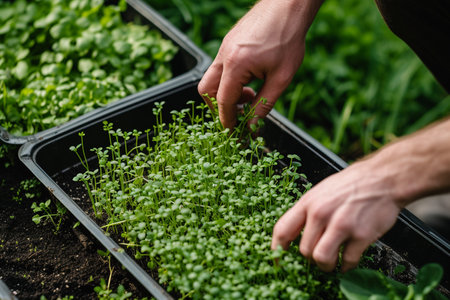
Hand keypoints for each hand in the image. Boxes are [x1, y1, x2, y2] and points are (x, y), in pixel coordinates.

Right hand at [198, 0, 322, 128]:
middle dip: (219, 107)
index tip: (234, 133)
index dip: (227, 120)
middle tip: (240, 113)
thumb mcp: (281, 77)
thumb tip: (252, 126)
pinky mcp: (228, 43)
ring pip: (211, 78)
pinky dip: (229, 80)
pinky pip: (220, 67)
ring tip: (250, 94)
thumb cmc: (289, 38)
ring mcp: (224, 47)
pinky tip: (250, 79)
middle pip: (206, 91)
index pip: (223, 101)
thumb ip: (264, 104)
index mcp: (236, 64)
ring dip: (225, 93)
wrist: (288, 6)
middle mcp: (224, 55)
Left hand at [271, 118, 449, 271]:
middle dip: (310, 259)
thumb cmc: (350, 185)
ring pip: (321, 259)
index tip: (277, 261)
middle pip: (304, 250)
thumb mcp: (320, 192)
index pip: (282, 230)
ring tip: (331, 262)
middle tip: (318, 256)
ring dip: (326, 266)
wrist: (382, 178)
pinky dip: (346, 266)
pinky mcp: (361, 235)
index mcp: (307, 203)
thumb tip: (292, 235)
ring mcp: (341, 225)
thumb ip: (306, 213)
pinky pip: (347, 261)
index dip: (276, 250)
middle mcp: (321, 214)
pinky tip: (348, 260)